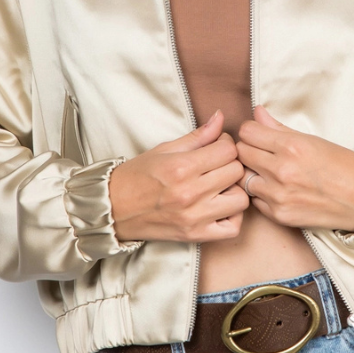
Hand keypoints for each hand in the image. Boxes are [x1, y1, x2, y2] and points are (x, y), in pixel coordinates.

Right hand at [109, 110, 248, 243]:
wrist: (113, 208)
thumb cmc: (136, 176)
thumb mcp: (164, 150)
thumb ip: (197, 136)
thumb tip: (220, 117)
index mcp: (181, 167)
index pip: (227, 149)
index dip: (225, 143)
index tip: (216, 146)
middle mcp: (190, 193)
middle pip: (236, 171)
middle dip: (231, 164)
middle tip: (218, 165)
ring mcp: (194, 216)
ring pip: (241, 199)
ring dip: (235, 190)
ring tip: (220, 186)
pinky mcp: (196, 235)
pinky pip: (233, 227)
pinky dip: (233, 217)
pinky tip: (221, 207)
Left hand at [236, 106, 353, 232]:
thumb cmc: (342, 166)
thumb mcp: (312, 140)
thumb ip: (279, 128)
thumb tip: (257, 112)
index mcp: (291, 147)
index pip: (247, 132)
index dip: (252, 131)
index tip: (259, 134)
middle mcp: (281, 171)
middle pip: (241, 153)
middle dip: (249, 150)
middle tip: (261, 152)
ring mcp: (278, 195)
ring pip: (243, 178)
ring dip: (252, 173)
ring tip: (267, 171)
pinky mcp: (278, 215)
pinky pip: (254, 200)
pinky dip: (260, 194)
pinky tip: (276, 189)